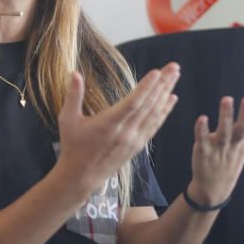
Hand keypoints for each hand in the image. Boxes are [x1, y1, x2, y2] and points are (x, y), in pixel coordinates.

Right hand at [57, 63, 179, 193]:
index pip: (133, 103)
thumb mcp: (68, 120)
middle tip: (174, 67)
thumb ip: (73, 95)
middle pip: (149, 105)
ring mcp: (134, 139)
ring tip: (175, 76)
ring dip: (166, 93)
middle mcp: (125, 132)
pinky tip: (172, 98)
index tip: (158, 72)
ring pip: (155, 113)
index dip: (146, 87)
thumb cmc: (73, 146)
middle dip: (163, 84)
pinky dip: (165, 111)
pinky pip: (155, 125)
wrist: (81, 176)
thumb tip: (73, 73)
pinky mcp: (138, 145)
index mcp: (109, 124)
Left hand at [187, 88, 243, 204]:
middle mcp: (235, 143)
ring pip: (224, 132)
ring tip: (227, 99)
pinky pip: (202, 140)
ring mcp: (220, 148)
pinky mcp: (204, 151)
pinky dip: (202, 130)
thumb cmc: (232, 155)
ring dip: (226, 116)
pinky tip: (202, 118)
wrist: (215, 188)